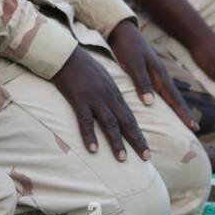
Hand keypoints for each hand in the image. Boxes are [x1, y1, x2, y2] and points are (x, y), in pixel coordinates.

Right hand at [51, 44, 149, 159]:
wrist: (67, 56)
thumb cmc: (84, 68)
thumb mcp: (104, 79)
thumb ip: (111, 94)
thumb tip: (117, 108)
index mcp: (115, 94)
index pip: (130, 118)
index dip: (139, 134)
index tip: (146, 149)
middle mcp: (108, 97)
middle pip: (126, 122)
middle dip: (136, 140)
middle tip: (146, 157)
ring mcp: (94, 99)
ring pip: (109, 123)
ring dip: (116, 141)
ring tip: (122, 158)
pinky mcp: (79, 100)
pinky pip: (85, 121)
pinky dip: (89, 135)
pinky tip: (93, 149)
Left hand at [107, 19, 197, 133]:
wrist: (123, 32)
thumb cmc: (127, 47)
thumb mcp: (133, 64)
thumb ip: (142, 82)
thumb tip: (150, 103)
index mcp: (159, 75)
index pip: (174, 98)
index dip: (183, 113)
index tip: (193, 126)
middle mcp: (161, 76)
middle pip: (176, 98)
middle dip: (185, 113)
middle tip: (195, 129)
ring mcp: (156, 74)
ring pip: (170, 95)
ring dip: (178, 108)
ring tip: (185, 120)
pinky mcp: (150, 73)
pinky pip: (162, 91)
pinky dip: (168, 100)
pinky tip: (167, 105)